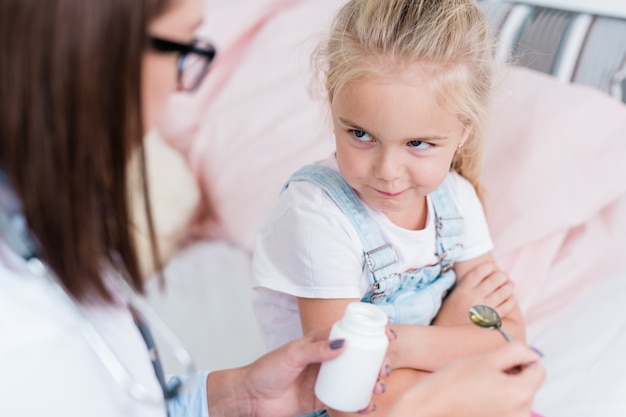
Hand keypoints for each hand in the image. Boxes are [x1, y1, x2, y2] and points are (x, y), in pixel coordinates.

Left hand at [207, 329, 390, 416]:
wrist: (251, 398)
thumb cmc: (267, 369)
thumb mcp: (291, 354)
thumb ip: (315, 349)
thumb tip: (343, 344)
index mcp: (321, 341)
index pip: (351, 332)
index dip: (371, 332)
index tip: (389, 336)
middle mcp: (327, 358)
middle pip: (360, 357)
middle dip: (378, 361)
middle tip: (385, 369)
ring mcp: (327, 378)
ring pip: (357, 378)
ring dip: (373, 382)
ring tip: (378, 388)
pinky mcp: (323, 398)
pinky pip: (347, 399)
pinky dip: (360, 403)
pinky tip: (368, 406)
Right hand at [387, 341, 544, 416]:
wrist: (429, 408)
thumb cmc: (453, 382)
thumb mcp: (485, 358)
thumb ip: (515, 351)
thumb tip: (532, 354)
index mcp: (520, 393)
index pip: (538, 369)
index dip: (520, 360)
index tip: (499, 360)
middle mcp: (521, 413)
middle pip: (528, 385)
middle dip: (511, 375)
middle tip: (483, 372)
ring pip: (517, 397)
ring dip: (503, 388)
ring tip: (476, 386)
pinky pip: (506, 409)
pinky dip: (496, 402)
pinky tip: (475, 398)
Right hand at [435, 261, 515, 325]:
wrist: (448, 339)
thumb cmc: (448, 316)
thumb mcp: (451, 297)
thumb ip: (464, 286)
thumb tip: (478, 275)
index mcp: (463, 289)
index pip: (481, 270)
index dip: (489, 267)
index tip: (492, 267)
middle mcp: (475, 296)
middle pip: (496, 279)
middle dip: (502, 275)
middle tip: (503, 276)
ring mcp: (485, 308)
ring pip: (505, 291)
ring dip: (509, 286)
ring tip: (509, 285)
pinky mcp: (493, 320)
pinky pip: (508, 305)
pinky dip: (511, 299)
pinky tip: (510, 298)